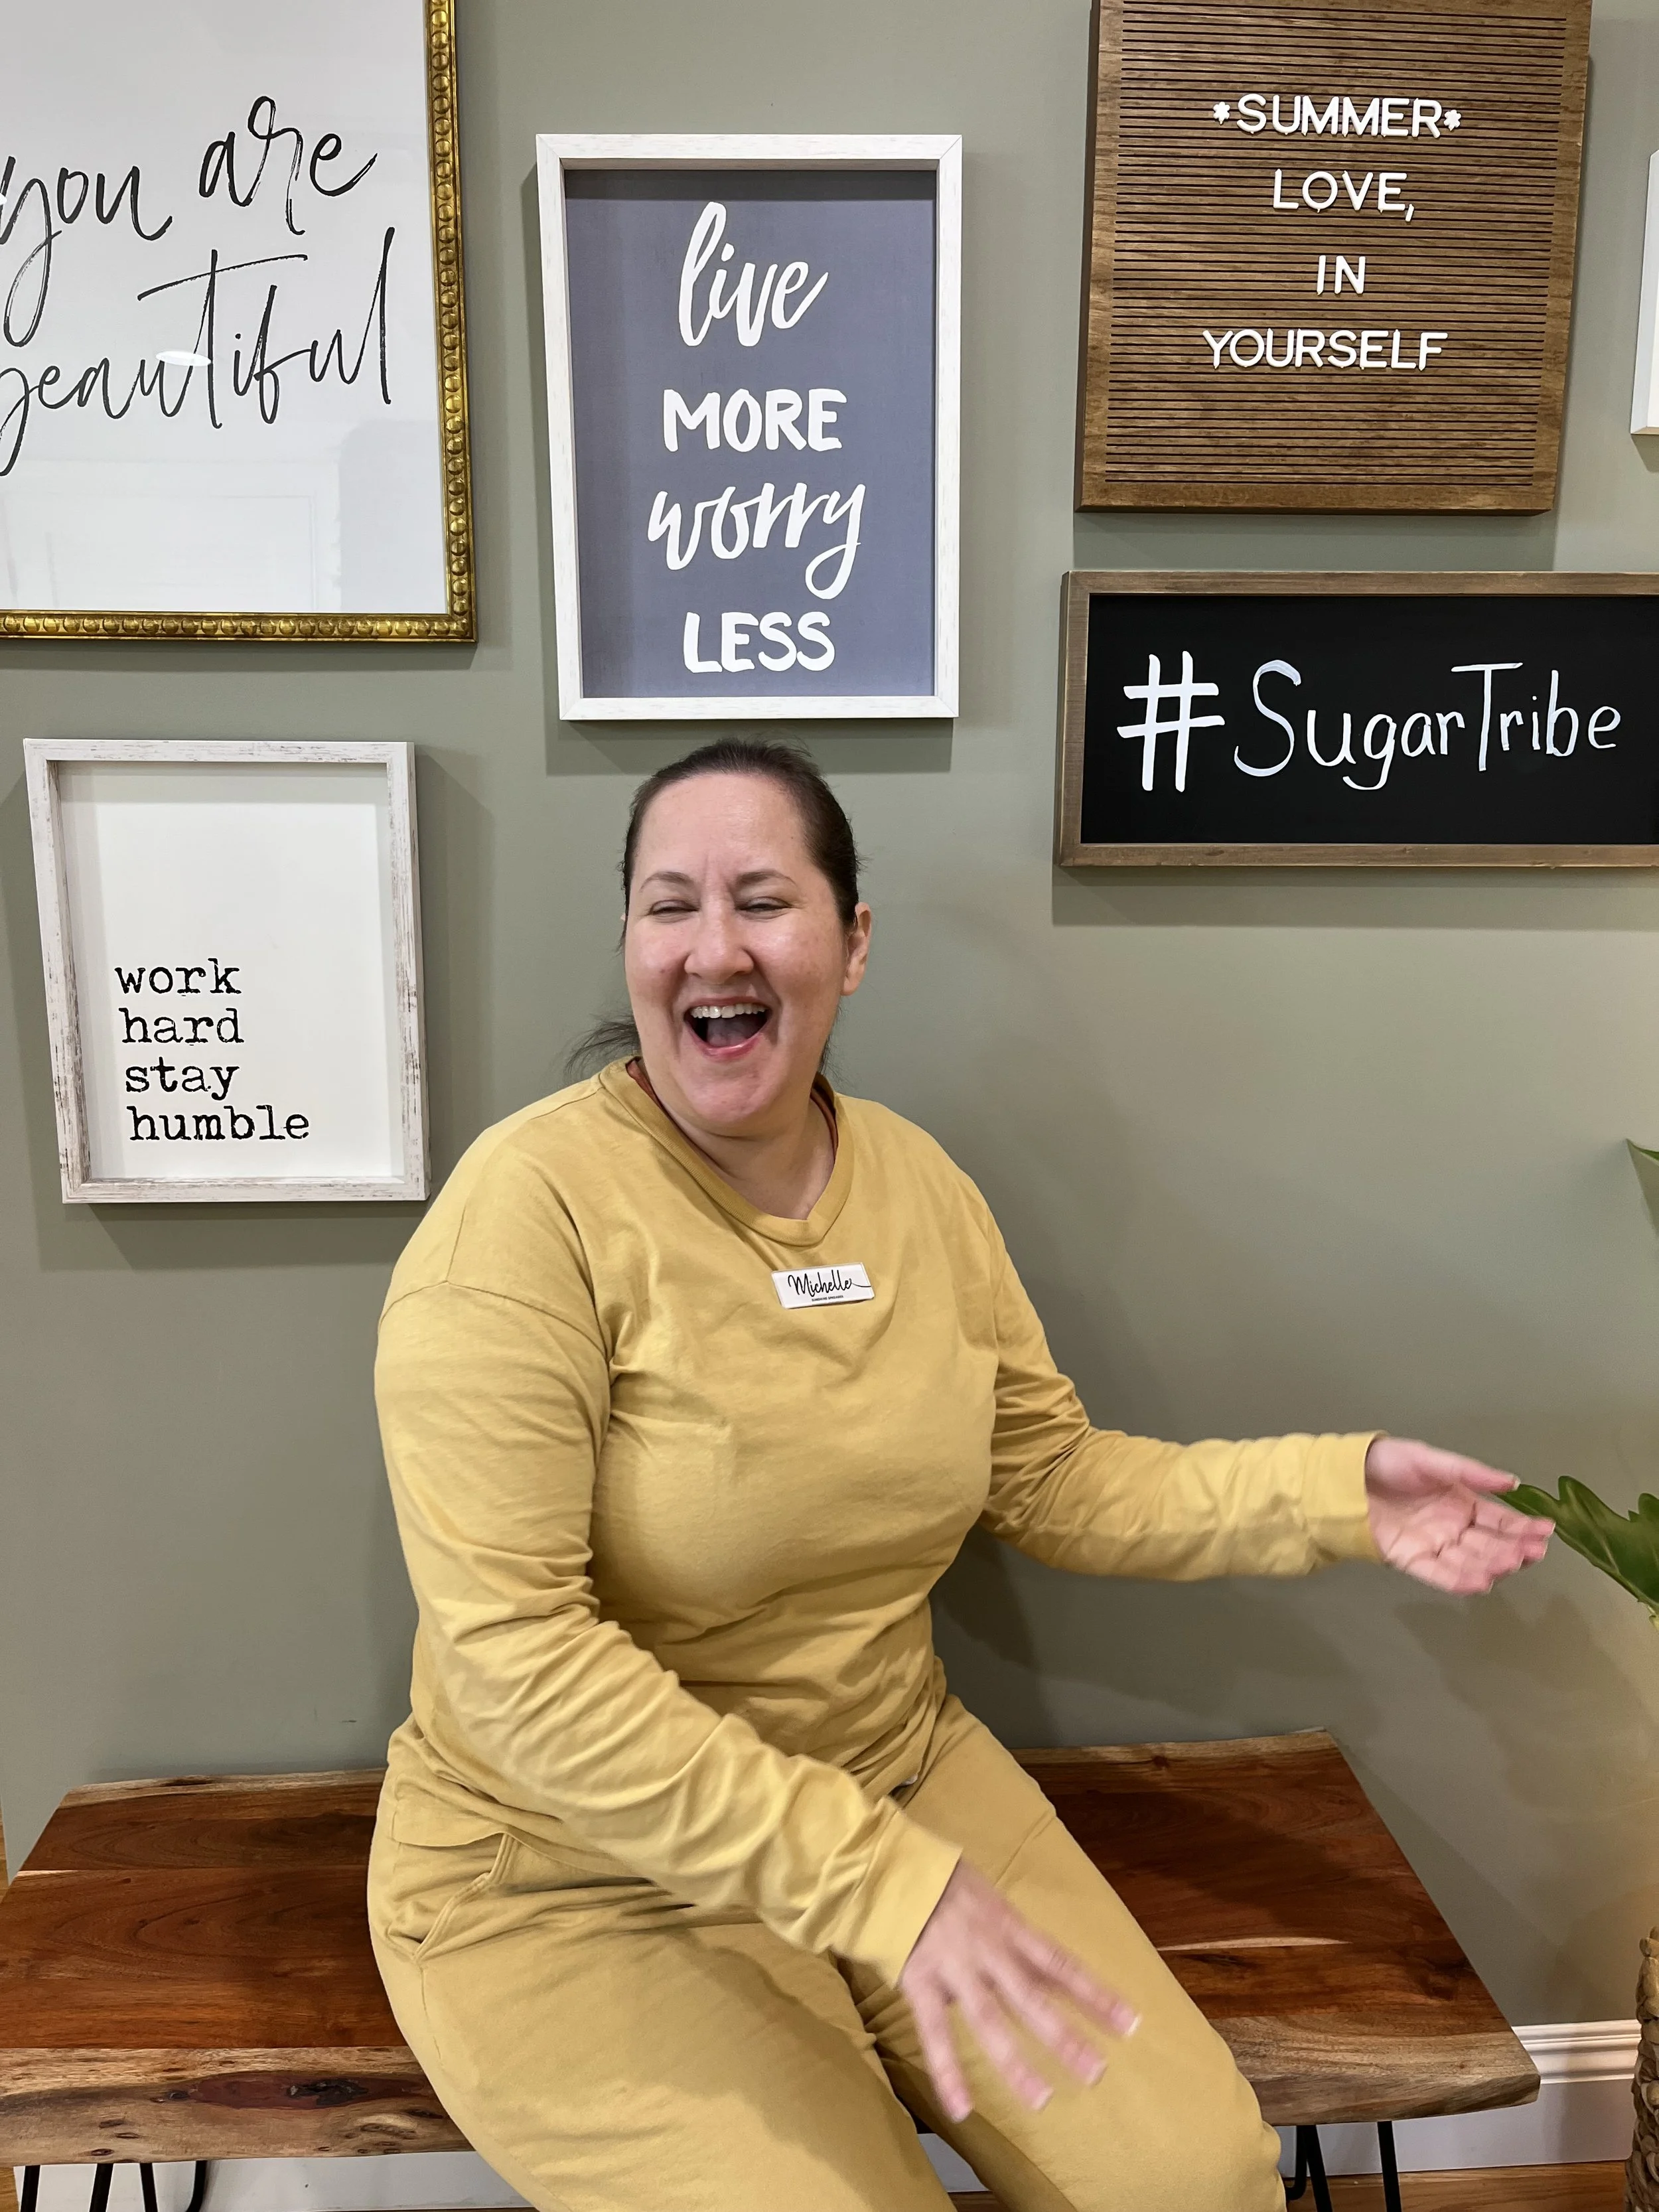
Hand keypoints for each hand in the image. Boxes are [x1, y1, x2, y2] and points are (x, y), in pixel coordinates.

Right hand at [898, 1860, 1138, 2122]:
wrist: (891, 1863)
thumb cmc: (944, 1882)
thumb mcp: (989, 1899)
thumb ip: (1014, 1938)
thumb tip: (1050, 1971)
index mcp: (1009, 1926)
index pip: (1061, 1964)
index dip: (1095, 1994)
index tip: (1130, 2024)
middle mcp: (989, 1949)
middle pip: (1033, 1997)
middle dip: (1065, 2036)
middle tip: (1097, 2072)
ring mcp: (954, 1967)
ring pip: (990, 2019)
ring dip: (1015, 2062)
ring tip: (1041, 2099)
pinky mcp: (920, 1982)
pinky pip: (934, 2032)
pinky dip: (947, 2071)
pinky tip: (961, 2108)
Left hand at [1364, 1436, 1552, 1593]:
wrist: (1344, 1477)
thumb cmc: (1387, 1464)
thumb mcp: (1431, 1460)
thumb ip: (1470, 1473)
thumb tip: (1512, 1481)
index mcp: (1461, 1503)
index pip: (1499, 1520)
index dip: (1523, 1527)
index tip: (1545, 1532)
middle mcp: (1452, 1528)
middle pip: (1490, 1544)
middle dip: (1513, 1549)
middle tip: (1533, 1552)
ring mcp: (1433, 1546)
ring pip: (1469, 1561)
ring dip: (1491, 1565)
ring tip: (1509, 1564)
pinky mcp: (1410, 1560)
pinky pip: (1439, 1574)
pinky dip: (1459, 1580)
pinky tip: (1480, 1582)